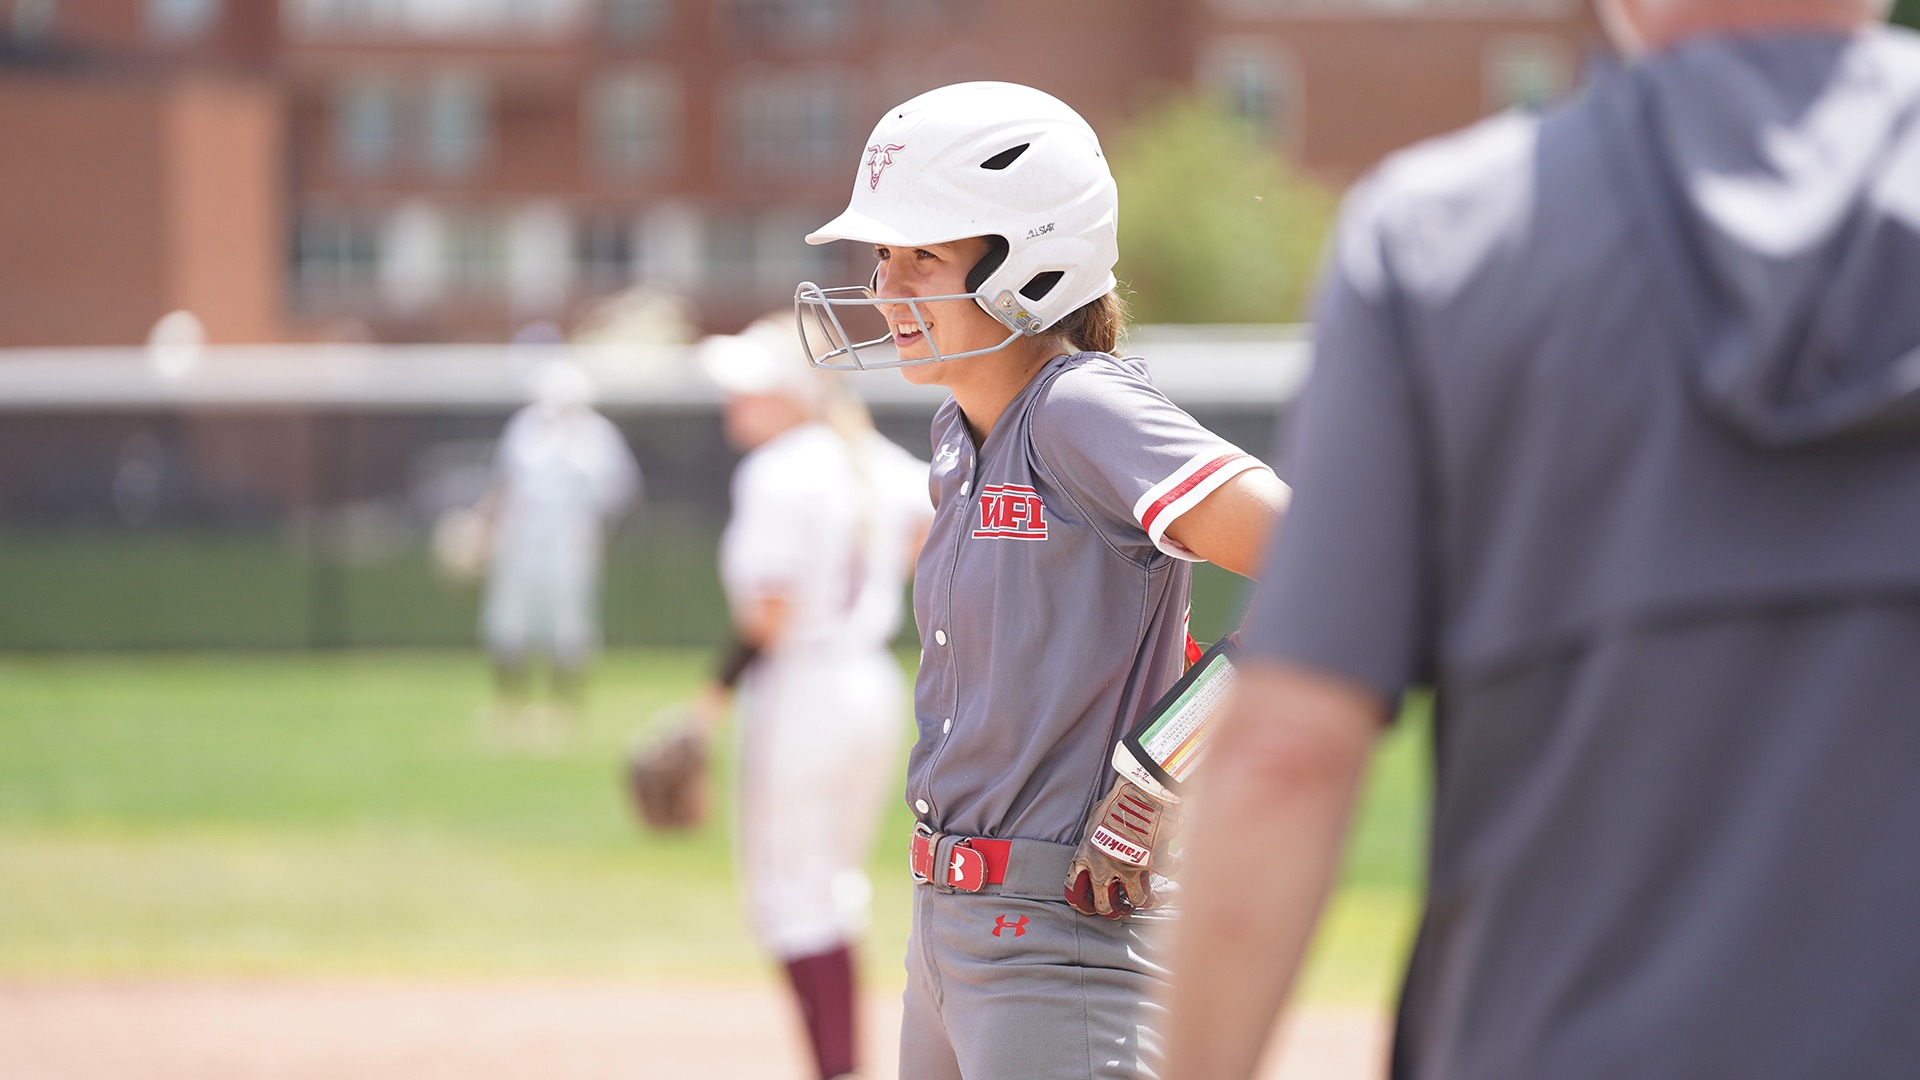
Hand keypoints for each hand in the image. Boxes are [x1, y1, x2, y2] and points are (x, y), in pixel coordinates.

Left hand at [1065, 779, 1172, 917]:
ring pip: (1137, 900)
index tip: (1086, 904)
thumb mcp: (1095, 818)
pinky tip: (1176, 858)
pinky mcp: (1153, 864)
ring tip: (1146, 897)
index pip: (1075, 887)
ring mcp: (1129, 870)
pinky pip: (1166, 873)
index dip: (1080, 900)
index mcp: (1087, 856)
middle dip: (1111, 908)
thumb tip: (1100, 835)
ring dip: (1142, 899)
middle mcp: (1105, 868)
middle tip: (1117, 907)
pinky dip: (1173, 864)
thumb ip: (1095, 834)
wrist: (1138, 795)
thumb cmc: (1115, 802)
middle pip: (1103, 905)